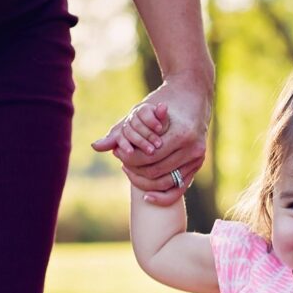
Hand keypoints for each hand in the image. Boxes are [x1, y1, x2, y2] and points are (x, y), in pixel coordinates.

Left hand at [93, 71, 210, 206]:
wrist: (193, 96)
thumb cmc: (164, 100)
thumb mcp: (142, 112)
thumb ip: (119, 131)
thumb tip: (95, 146)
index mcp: (181, 135)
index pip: (148, 157)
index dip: (129, 158)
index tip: (118, 152)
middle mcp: (193, 149)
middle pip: (155, 172)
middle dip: (135, 170)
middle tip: (122, 162)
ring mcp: (197, 159)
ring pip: (165, 183)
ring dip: (144, 182)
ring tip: (131, 170)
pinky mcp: (197, 166)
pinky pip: (178, 189)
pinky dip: (162, 196)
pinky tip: (145, 196)